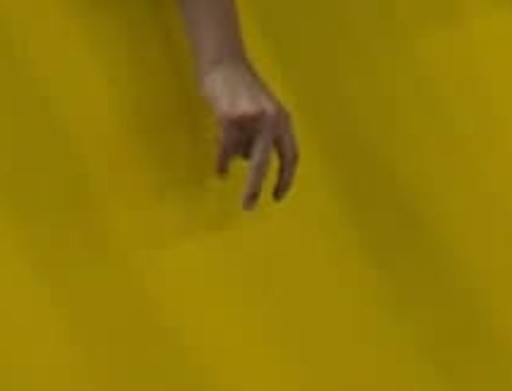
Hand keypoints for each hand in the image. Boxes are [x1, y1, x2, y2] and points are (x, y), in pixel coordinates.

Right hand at [202, 58, 296, 209]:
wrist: (224, 63)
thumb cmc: (242, 89)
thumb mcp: (262, 112)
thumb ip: (263, 136)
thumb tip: (251, 164)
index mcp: (283, 120)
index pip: (291, 155)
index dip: (286, 178)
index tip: (277, 196)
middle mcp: (271, 120)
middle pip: (265, 163)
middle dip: (255, 187)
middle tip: (248, 206)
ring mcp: (250, 119)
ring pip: (239, 154)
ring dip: (232, 154)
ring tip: (225, 152)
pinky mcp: (230, 118)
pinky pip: (225, 150)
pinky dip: (222, 162)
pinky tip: (219, 171)